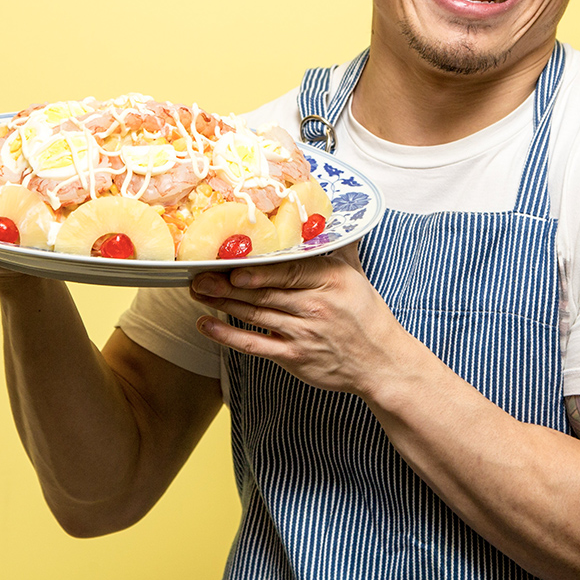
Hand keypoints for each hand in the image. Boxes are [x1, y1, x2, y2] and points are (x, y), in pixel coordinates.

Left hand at [189, 245, 410, 396]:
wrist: (381, 362)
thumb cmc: (367, 316)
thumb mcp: (357, 276)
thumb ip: (339, 247)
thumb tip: (335, 217)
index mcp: (330, 280)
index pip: (289, 271)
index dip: (258, 271)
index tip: (232, 265)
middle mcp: (316, 306)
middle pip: (264, 292)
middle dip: (227, 283)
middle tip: (199, 273)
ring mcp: (303, 333)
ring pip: (255, 315)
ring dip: (222, 303)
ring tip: (197, 291)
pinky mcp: (294, 357)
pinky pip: (255, 344)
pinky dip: (228, 335)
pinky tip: (206, 325)